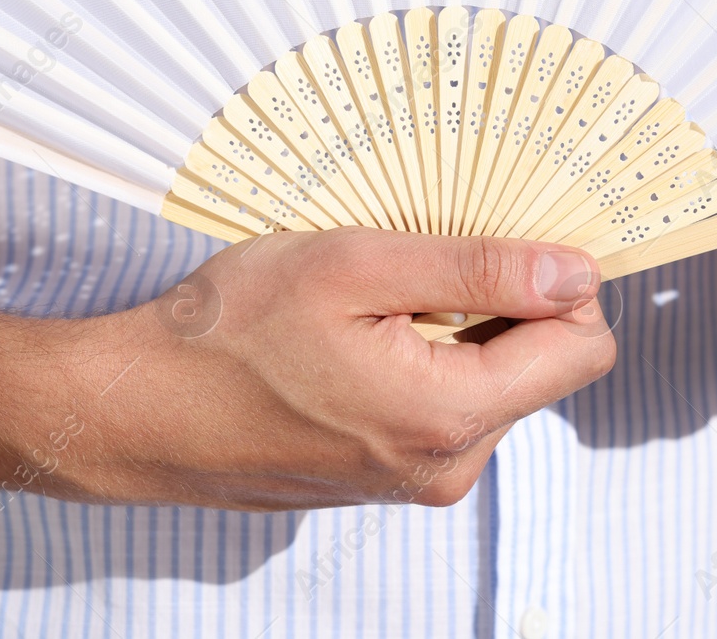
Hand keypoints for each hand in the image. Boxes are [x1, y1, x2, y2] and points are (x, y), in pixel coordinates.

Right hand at [45, 229, 611, 510]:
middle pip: (540, 367)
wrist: (134, 410)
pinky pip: (442, 407)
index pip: (582, 349)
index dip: (562, 282)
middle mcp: (446, 466)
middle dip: (503, 304)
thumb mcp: (355, 268)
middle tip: (418, 260)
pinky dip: (422, 359)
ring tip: (371, 299)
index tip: (509, 238)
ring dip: (456, 330)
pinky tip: (354, 334)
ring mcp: (414, 479)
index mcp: (449, 416)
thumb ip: (477, 270)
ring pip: (491, 385)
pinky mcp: (383, 477)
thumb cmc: (227, 334)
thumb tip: (575, 274)